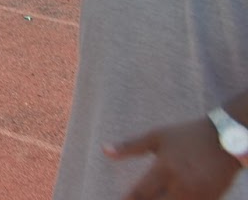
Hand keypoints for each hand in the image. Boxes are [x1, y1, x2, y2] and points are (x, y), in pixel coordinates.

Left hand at [106, 117, 241, 199]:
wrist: (226, 139)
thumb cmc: (187, 136)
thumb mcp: (157, 137)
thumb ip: (130, 146)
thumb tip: (105, 150)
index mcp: (165, 169)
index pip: (141, 193)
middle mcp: (181, 185)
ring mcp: (198, 195)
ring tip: (154, 197)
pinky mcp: (212, 199)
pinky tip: (172, 198)